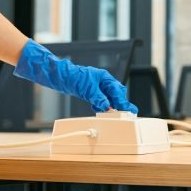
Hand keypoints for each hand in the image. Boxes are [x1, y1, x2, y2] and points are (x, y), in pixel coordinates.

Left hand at [14, 40, 138, 113]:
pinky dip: (101, 106)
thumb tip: (106, 106)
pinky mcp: (92, 92)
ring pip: (109, 98)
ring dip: (110, 106)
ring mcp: (98, 87)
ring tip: (111, 114)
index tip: (129, 109)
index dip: (122, 101)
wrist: (61, 77)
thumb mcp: (87, 88)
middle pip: (116, 94)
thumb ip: (98, 98)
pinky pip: (101, 100)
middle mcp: (103, 82)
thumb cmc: (74, 77)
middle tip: (124, 113)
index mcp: (105, 77)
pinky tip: (98, 109)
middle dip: (119, 103)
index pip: (117, 91)